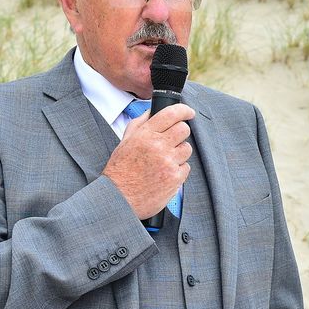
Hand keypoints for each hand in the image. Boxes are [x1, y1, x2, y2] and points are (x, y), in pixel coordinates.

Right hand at [102, 103, 194, 219]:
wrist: (119, 198)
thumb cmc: (120, 171)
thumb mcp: (125, 142)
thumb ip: (140, 124)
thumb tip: (152, 111)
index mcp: (145, 135)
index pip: (171, 114)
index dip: (184, 110)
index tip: (188, 112)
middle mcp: (158, 146)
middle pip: (184, 130)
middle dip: (180, 133)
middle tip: (173, 140)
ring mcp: (168, 162)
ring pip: (187, 148)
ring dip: (179, 152)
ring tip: (164, 161)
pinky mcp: (175, 178)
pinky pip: (186, 167)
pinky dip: (178, 170)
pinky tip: (164, 174)